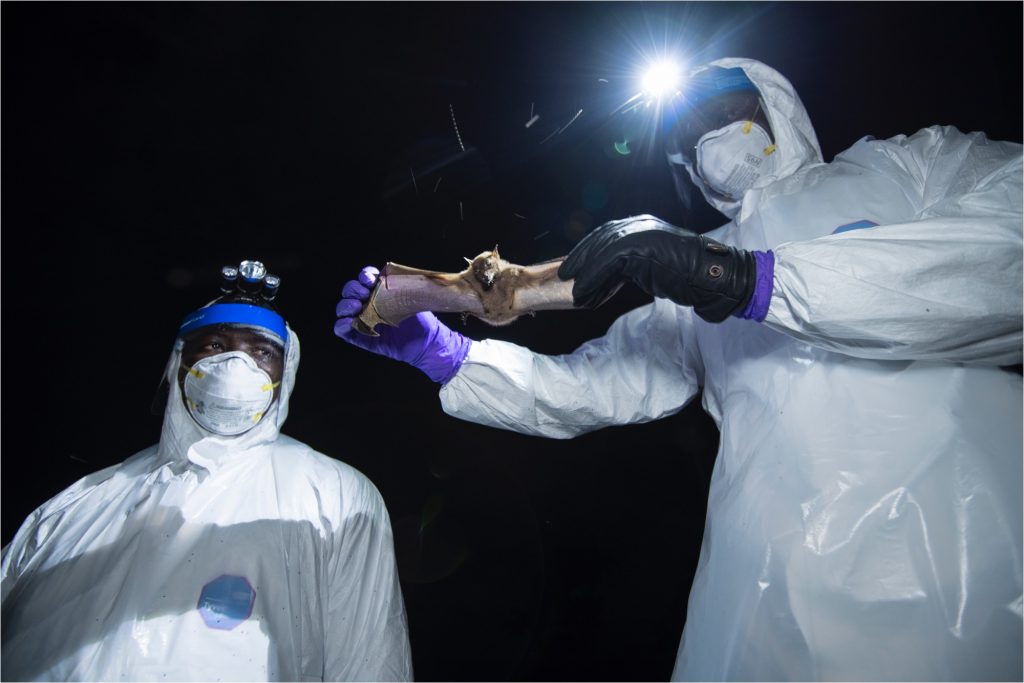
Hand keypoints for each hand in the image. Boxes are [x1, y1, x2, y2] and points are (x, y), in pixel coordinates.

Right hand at [334, 266, 472, 383]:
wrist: (426, 343)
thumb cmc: (421, 319)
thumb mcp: (414, 298)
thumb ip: (405, 287)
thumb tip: (401, 277)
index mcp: (380, 291)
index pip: (365, 278)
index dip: (364, 276)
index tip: (371, 279)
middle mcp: (368, 303)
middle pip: (350, 291)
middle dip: (353, 289)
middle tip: (364, 294)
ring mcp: (363, 319)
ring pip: (343, 309)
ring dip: (345, 305)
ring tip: (356, 307)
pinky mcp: (360, 337)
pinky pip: (342, 330)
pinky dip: (341, 325)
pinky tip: (349, 322)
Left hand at [558, 215, 766, 322]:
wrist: (712, 276)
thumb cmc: (689, 275)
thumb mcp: (654, 265)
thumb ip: (634, 264)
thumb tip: (614, 276)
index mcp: (643, 225)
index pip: (607, 235)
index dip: (588, 251)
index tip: (576, 268)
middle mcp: (640, 224)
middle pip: (600, 239)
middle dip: (581, 258)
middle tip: (565, 276)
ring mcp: (641, 233)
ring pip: (601, 251)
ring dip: (585, 273)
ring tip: (574, 291)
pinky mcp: (641, 246)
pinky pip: (608, 262)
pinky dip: (593, 279)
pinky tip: (584, 294)